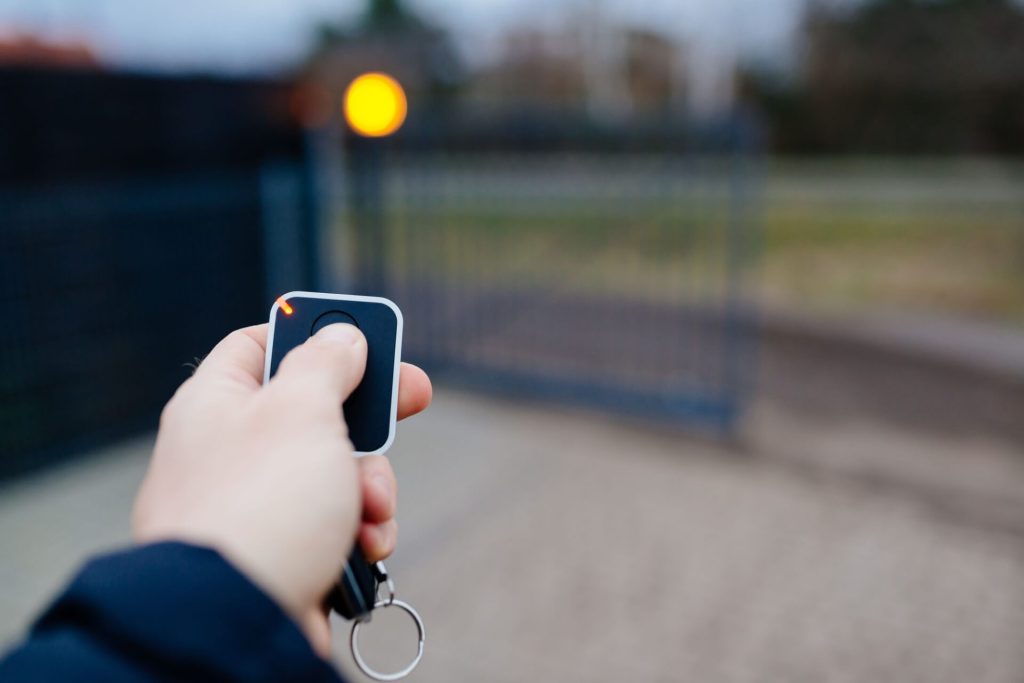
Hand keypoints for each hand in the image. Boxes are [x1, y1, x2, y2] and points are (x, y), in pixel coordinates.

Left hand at [131, 323, 430, 655]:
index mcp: (217, 401)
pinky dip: (360, 530)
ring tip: (370, 509)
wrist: (234, 619)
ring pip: (336, 469)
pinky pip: (335, 523)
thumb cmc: (260, 505)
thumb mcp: (301, 409)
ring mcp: (256, 504)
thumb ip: (326, 362)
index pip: (262, 342)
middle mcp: (231, 449)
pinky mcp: (281, 551)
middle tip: (413, 399)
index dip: (316, 332)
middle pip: (315, 408)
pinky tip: (365, 546)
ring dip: (372, 484)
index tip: (365, 337)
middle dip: (369, 419)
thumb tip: (342, 337)